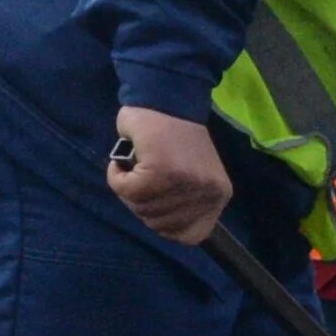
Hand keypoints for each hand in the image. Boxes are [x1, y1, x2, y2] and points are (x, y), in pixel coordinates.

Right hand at [110, 107, 231, 243]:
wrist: (165, 99)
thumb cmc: (174, 136)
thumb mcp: (193, 175)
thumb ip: (184, 202)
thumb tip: (164, 226)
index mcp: (218, 195)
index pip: (192, 236)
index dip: (165, 225)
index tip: (156, 202)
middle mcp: (206, 193)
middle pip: (160, 224)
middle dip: (141, 204)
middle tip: (140, 177)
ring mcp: (185, 183)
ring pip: (141, 208)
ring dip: (128, 189)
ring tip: (135, 166)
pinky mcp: (160, 171)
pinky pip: (126, 190)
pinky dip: (116, 176)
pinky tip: (122, 161)